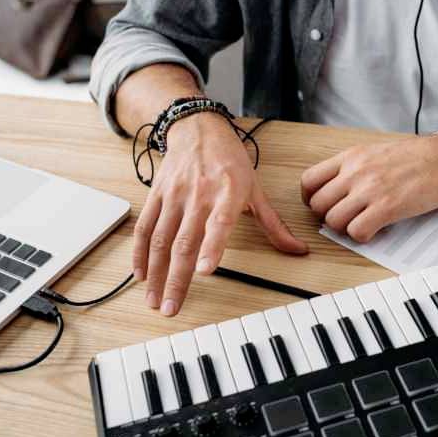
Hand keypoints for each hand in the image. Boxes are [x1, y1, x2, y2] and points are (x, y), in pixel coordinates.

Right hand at [135, 113, 307, 315]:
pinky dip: (140, 253)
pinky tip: (140, 275)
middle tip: (171, 307)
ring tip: (153, 300)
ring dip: (155, 273)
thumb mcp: (256, 189)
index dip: (211, 248)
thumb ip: (274, 224)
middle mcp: (198, 195)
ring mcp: (174, 196)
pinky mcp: (156, 195)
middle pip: (183, 242)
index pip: (218, 223)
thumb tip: (298, 250)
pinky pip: (145, 227)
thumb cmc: (229, 161)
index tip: (203, 271)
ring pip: (160, 240)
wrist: (198, 128)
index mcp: (227, 193)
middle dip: (175, 279)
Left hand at [301, 129, 437, 241]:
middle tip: (344, 218)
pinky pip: (357, 232)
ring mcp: (370, 190)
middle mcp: (356, 172)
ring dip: (345, 228)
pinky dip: (362, 236)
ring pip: (334, 220)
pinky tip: (374, 229)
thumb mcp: (376, 151)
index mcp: (351, 156)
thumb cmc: (418, 155)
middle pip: (318, 205)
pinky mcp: (387, 208)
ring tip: (361, 223)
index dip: (311, 198)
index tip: (322, 205)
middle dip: (328, 216)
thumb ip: (354, 167)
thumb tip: (338, 188)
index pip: (309, 180)